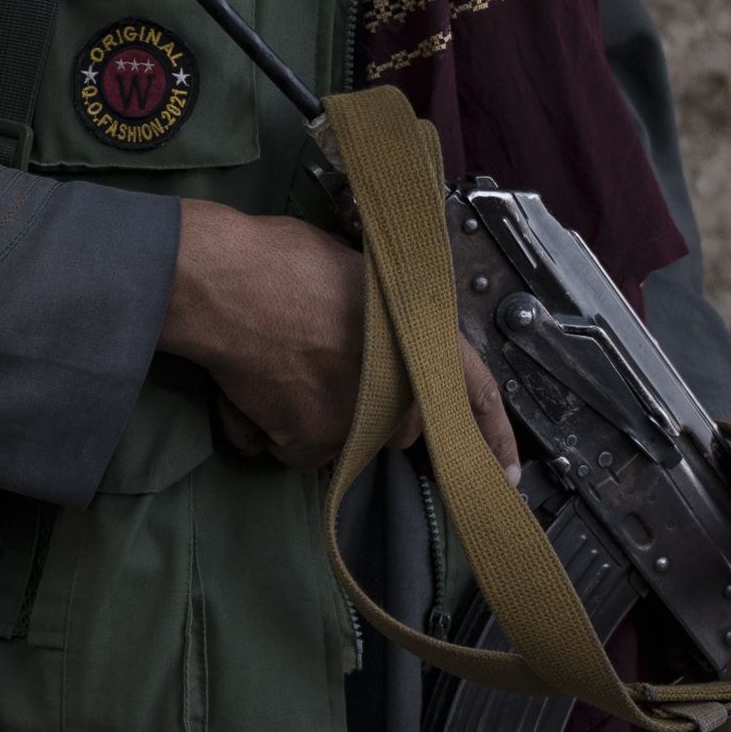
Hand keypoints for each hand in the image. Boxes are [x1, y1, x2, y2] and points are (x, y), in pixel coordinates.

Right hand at [159, 205, 524, 476]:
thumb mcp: (359, 275)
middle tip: (321, 370)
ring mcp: (355, 419)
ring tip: (274, 363)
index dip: (494, 434)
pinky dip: (267, 428)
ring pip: (336, 436)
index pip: (476, 391)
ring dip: (307, 415)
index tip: (508, 471)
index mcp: (418, 336)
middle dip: (364, 410)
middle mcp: (399, 385)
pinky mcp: (311, 442)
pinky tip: (249, 389)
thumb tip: (376, 347)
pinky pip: (290, 449)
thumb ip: (384, 323)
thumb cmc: (281, 260)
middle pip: (394, 424)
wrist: (222, 281)